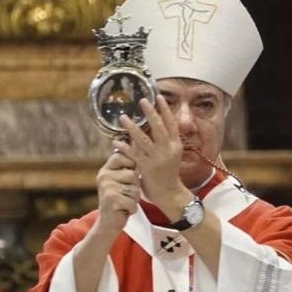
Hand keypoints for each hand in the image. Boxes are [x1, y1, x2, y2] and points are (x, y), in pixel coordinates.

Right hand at [94, 147, 140, 235]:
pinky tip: (123, 210)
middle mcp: (103, 176)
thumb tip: (138, 144)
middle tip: (125, 195)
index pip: (123, 156)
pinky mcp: (110, 199)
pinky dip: (132, 208)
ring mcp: (106, 187)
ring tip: (124, 202)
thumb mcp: (122, 181)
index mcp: (106, 169)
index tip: (126, 179)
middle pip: (133, 174)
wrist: (109, 223)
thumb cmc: (120, 200)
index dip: (131, 167)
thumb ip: (128, 166)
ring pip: (134, 188)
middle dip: (135, 188)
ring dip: (134, 199)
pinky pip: (132, 201)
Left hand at [117, 97, 189, 215]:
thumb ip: (164, 141)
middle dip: (150, 112)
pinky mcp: (146, 167)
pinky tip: (115, 141)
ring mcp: (157, 158)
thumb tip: (153, 126)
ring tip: (123, 117)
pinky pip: (132, 154)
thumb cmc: (169, 174)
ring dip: (132, 127)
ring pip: (143, 139)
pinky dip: (123, 147)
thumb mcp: (172, 155)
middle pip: (159, 127)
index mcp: (176, 145)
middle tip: (142, 101)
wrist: (170, 193)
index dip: (165, 109)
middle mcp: (168, 150)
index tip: (158, 97)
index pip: (171, 123)